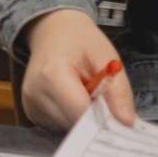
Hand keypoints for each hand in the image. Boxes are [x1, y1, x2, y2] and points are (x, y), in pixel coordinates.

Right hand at [20, 9, 136, 130]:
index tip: (120, 118)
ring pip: (69, 127)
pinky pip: (59, 125)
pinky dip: (72, 116)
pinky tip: (73, 98)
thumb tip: (126, 122)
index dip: (105, 120)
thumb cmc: (79, 40)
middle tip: (104, 99)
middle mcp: (35, 93)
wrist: (50, 29)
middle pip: (76, 124)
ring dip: (84, 118)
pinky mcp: (30, 111)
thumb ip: (118, 90)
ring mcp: (30, 104)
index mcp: (52, 75)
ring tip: (86, 94)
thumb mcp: (107, 57)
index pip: (82, 115)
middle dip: (95, 119)